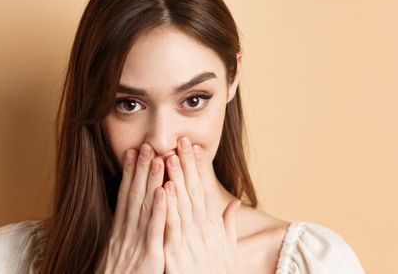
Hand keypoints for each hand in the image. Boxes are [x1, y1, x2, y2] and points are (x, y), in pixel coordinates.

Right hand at [105, 144, 167, 273]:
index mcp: (119, 233)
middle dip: (139, 170)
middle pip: (133, 196)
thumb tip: (124, 218)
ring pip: (144, 208)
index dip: (129, 174)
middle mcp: (125, 234)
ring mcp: (136, 244)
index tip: (133, 152)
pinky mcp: (149, 257)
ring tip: (157, 158)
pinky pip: (155, 230)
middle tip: (145, 145)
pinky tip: (165, 192)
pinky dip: (159, 210)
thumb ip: (123, 236)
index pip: (125, 197)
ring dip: (150, 181)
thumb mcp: (118, 256)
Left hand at [162, 137, 240, 273]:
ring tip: (169, 156)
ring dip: (175, 179)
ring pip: (181, 205)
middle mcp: (201, 231)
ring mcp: (188, 242)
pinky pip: (170, 227)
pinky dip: (167, 208)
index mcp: (211, 228)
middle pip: (193, 192)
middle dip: (186, 166)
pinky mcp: (175, 255)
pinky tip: (162, 190)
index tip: (192, 148)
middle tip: (181, 141)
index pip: (203, 191)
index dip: (197, 168)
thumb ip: (228, 226)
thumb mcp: (227, 251)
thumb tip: (234, 204)